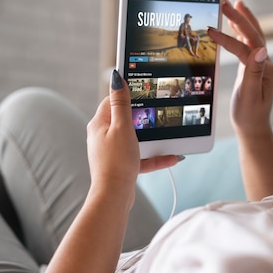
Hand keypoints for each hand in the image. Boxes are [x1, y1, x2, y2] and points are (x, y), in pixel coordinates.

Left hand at [86, 70, 177, 201]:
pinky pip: (140, 157)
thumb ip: (121, 103)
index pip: (112, 100)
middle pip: (125, 119)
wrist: (114, 195)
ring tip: (168, 136)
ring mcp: (112, 151)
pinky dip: (155, 157)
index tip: (143, 88)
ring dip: (153, 138)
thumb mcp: (122, 127)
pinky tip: (172, 157)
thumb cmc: (116, 161)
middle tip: (157, 111)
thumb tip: (116, 78)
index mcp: (99, 124)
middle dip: (143, 116)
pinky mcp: (121, 165)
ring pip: (135, 139)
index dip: (126, 93)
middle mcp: (102, 136)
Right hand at [208, 0, 272, 137]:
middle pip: (253, 34)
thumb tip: (261, 50)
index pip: (247, 47)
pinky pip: (246, 44)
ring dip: (242, 19)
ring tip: (233, 3)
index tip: (211, 31)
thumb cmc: (249, 116)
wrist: (253, 129)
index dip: (229, 38)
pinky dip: (239, 31)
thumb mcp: (249, 96)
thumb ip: (254, 72)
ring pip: (251, 36)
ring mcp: (259, 64)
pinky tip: (232, 23)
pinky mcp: (252, 67)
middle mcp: (264, 63)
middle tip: (226, 1)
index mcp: (265, 70)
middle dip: (240, 16)